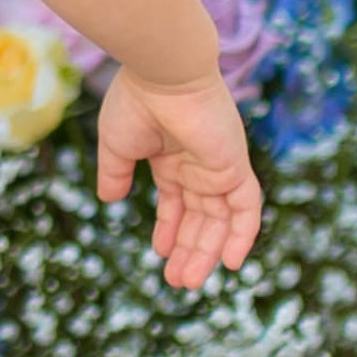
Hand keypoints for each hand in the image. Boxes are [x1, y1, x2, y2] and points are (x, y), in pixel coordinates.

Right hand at [96, 70, 261, 288]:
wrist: (162, 75)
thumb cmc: (136, 103)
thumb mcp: (116, 146)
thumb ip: (115, 174)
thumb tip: (109, 200)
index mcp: (173, 158)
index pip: (178, 202)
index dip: (171, 229)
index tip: (160, 252)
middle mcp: (200, 166)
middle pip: (201, 218)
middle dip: (189, 250)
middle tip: (176, 281)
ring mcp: (219, 168)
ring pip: (220, 221)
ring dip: (207, 252)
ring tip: (188, 281)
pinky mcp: (235, 168)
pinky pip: (247, 209)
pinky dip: (242, 236)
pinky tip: (231, 263)